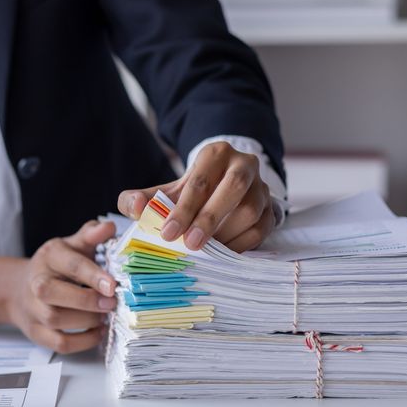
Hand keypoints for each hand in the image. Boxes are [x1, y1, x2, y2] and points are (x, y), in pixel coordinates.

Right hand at [0, 221, 118, 353]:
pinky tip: (98, 332)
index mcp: (49, 257)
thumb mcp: (72, 246)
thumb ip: (90, 236)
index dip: (92, 275)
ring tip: (105, 316)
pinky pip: (59, 343)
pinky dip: (83, 342)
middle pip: (52, 294)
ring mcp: (33, 309)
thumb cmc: (56, 267)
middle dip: (86, 300)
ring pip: (56, 320)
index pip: (69, 264)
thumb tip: (108, 227)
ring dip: (87, 321)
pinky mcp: (36, 332)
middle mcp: (36, 283)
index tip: (113, 285)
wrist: (18, 290)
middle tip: (112, 303)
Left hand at [118, 141, 273, 251]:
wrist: (220, 188)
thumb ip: (141, 198)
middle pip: (233, 189)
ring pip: (250, 210)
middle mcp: (244, 164)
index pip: (200, 181)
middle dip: (209, 219)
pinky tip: (222, 253)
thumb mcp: (163, 191)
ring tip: (204, 249)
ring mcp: (261, 186)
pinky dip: (241, 244)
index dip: (183, 209)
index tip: (168, 233)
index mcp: (215, 154)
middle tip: (190, 244)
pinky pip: (261, 228)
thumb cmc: (189, 193)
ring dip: (226, 234)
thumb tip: (135, 207)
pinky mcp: (271, 208)